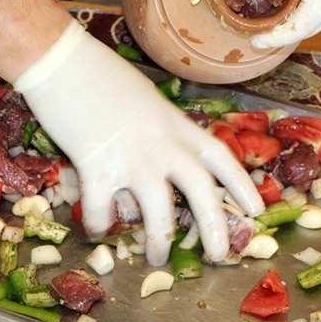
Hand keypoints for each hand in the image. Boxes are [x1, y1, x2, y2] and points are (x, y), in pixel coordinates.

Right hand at [13, 21, 264, 265]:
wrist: (63, 62)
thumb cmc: (100, 74)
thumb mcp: (145, 98)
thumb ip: (159, 127)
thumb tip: (161, 152)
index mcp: (176, 124)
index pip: (220, 157)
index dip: (241, 185)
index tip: (257, 209)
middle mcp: (162, 145)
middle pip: (201, 191)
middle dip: (214, 228)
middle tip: (219, 256)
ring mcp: (132, 158)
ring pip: (159, 213)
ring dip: (160, 242)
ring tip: (158, 259)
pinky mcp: (98, 168)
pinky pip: (103, 211)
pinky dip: (100, 226)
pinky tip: (98, 231)